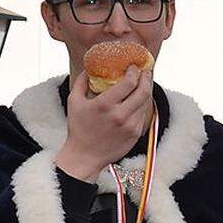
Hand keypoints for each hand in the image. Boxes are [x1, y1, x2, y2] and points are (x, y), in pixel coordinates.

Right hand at [55, 67, 154, 181]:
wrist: (85, 156)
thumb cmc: (78, 128)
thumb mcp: (74, 102)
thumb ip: (81, 82)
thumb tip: (87, 68)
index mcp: (104, 105)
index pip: (129, 83)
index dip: (135, 72)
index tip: (134, 67)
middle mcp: (120, 115)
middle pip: (143, 91)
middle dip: (147, 78)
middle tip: (146, 71)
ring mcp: (130, 125)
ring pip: (146, 103)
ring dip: (147, 90)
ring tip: (145, 82)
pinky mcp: (135, 134)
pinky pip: (144, 114)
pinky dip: (144, 104)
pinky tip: (141, 98)